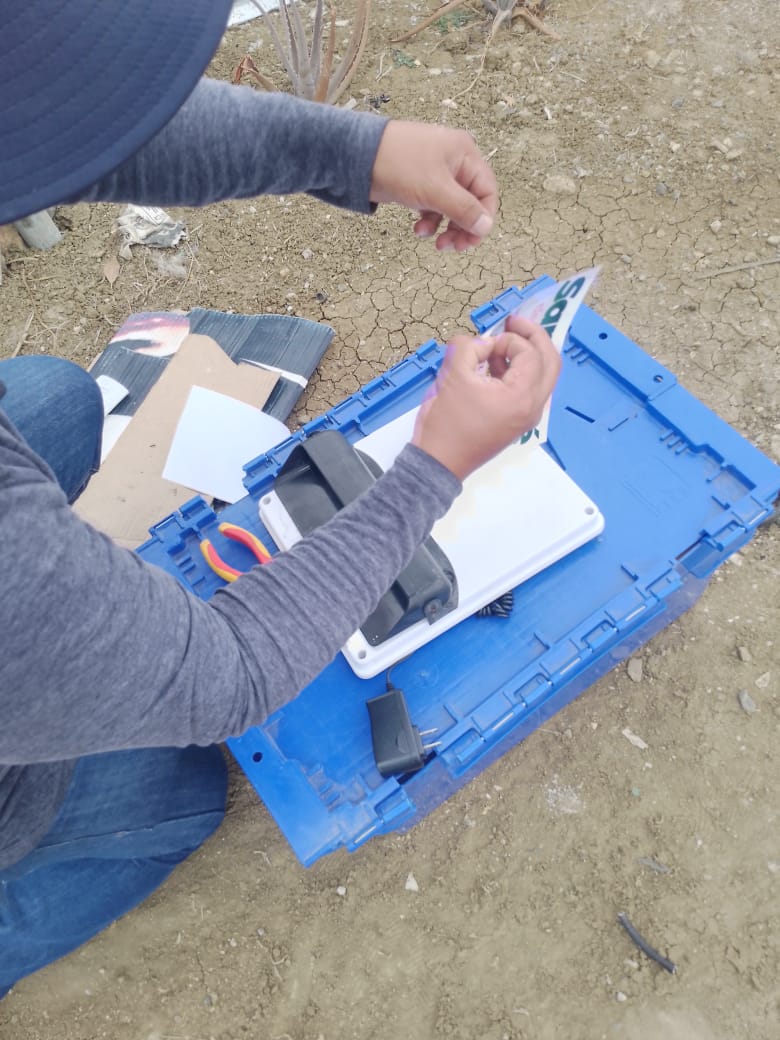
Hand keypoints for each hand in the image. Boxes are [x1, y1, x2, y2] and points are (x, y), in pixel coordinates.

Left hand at [369, 120, 497, 251]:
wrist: (356, 155)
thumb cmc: (397, 162)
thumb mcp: (435, 189)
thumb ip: (463, 210)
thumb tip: (485, 227)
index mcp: (464, 155)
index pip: (487, 191)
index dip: (483, 218)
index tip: (472, 239)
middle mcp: (454, 162)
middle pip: (470, 202)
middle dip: (462, 227)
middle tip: (454, 246)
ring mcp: (435, 173)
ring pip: (451, 208)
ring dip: (445, 228)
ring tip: (434, 241)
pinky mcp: (419, 184)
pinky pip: (433, 207)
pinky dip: (429, 221)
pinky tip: (418, 228)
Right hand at [411, 316, 561, 480]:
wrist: (439, 463)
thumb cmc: (447, 423)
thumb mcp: (453, 376)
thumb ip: (468, 348)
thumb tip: (481, 344)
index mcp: (522, 396)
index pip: (530, 353)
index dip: (508, 340)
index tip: (483, 345)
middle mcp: (532, 407)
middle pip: (550, 361)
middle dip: (534, 337)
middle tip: (513, 322)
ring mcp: (527, 416)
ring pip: (542, 376)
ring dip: (525, 355)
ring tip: (498, 348)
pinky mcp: (517, 421)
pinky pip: (528, 389)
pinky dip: (516, 372)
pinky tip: (493, 366)